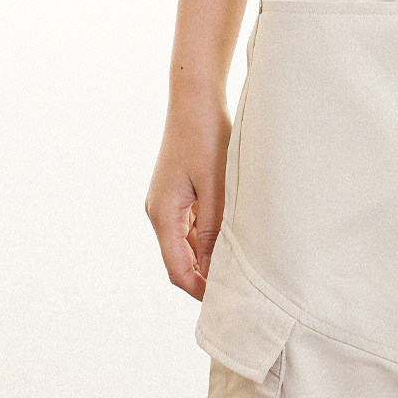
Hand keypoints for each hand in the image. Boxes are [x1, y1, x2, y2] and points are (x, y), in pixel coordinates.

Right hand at [145, 89, 231, 299]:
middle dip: (204, 277)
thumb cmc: (206, 135)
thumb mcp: (214, 185)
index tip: (226, 301)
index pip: (177, 269)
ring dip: (207, 256)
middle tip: (237, 289)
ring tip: (238, 265)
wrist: (195, 96)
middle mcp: (159, 211)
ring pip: (186, 243)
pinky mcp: (177, 190)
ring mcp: (167, 201)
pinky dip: (207, 236)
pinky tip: (230, 235)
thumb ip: (213, 228)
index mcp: (163, 214)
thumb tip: (214, 268)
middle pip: (180, 259)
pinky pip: (190, 224)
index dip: (199, 290)